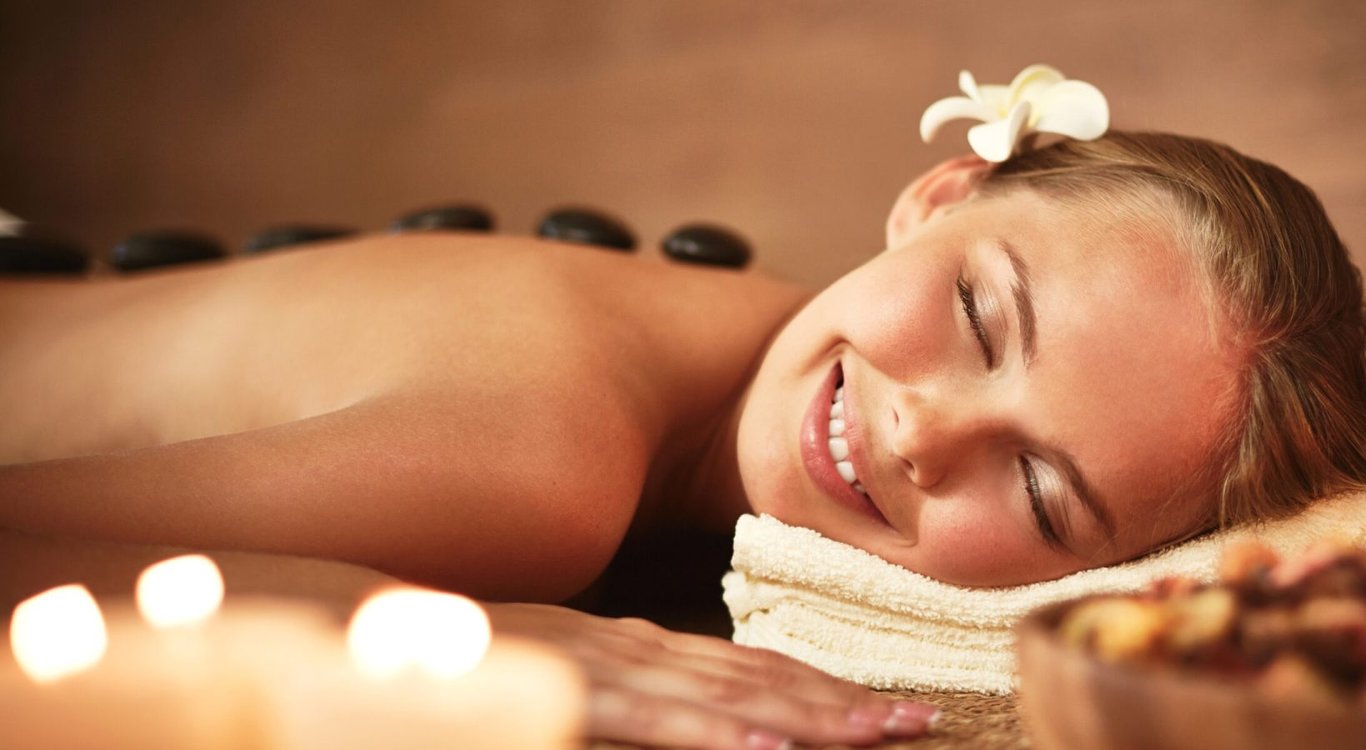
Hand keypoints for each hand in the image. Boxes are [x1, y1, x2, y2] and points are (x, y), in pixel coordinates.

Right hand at [487, 603, 939, 748]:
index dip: (821, 685)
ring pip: (715, 694)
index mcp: (627, 645)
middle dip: (842, 701)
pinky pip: (640, 719)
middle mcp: (623, 646)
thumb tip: (683, 719)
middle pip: (752, 676)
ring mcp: (590, 665)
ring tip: (878, 733)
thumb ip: (611, 695)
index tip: (890, 706)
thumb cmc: (445, 656)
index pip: (744, 664)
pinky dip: (708, 734)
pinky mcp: (552, 688)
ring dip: (804, 715)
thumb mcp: (547, 675)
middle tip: (926, 721)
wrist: (343, 614)